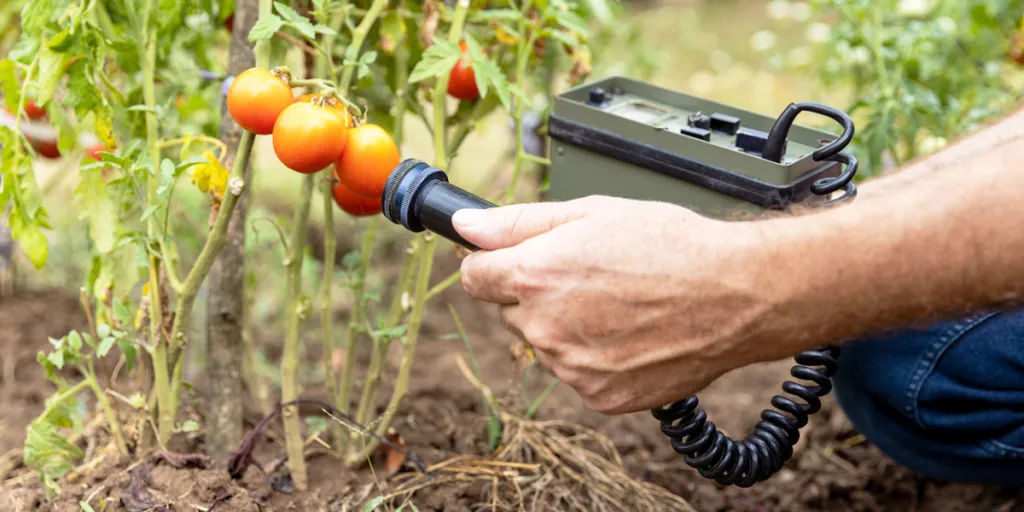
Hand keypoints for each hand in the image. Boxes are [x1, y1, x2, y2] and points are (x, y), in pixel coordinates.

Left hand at [453, 195, 784, 414]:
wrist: (736, 295)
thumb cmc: (672, 245)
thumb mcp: (591, 211)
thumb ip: (518, 222)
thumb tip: (465, 226)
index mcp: (534, 277)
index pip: (473, 277)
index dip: (493, 263)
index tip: (514, 260)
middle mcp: (545, 329)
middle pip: (513, 311)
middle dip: (539, 294)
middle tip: (592, 276)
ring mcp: (572, 369)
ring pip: (547, 344)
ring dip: (569, 327)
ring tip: (622, 304)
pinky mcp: (600, 397)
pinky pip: (579, 373)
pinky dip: (597, 357)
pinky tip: (633, 334)